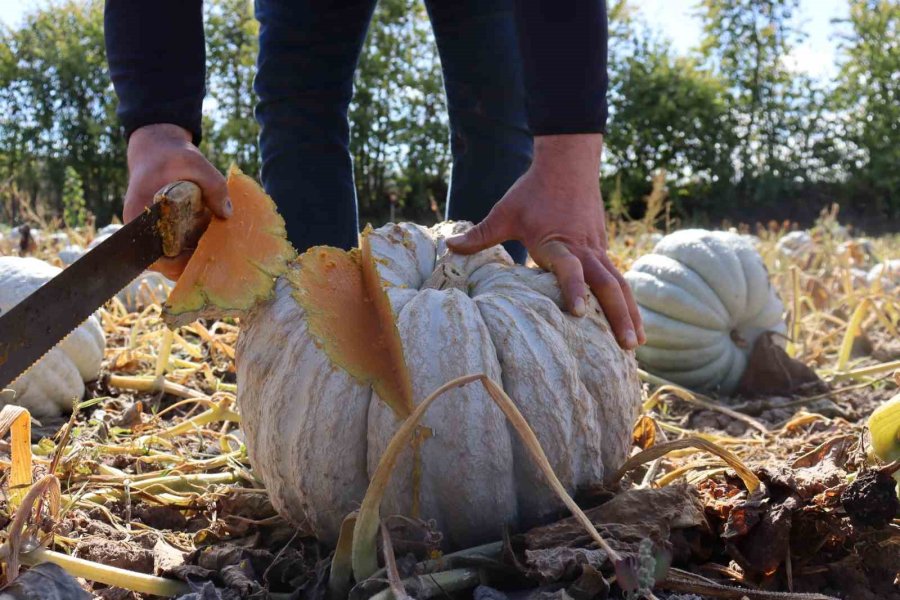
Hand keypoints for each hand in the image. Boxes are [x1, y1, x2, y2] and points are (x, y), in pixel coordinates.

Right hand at [124, 124, 231, 279]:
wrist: (158, 150)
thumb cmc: (172, 157)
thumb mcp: (195, 163)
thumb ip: (213, 185)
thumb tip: (227, 214)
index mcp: (139, 217)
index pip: (151, 256)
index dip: (173, 264)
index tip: (198, 259)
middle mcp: (141, 230)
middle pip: (162, 263)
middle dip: (187, 266)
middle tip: (213, 261)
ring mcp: (152, 232)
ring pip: (170, 260)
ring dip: (191, 260)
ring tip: (214, 253)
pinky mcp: (163, 231)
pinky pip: (175, 250)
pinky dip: (192, 251)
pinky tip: (211, 244)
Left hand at [446, 134, 644, 349]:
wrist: (567, 164)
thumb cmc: (533, 191)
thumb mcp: (504, 212)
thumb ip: (481, 235)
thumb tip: (449, 248)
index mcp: (558, 243)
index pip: (570, 268)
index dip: (573, 289)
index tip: (576, 313)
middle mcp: (583, 249)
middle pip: (608, 284)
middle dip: (619, 316)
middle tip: (628, 346)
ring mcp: (597, 249)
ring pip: (619, 284)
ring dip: (630, 313)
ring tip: (637, 345)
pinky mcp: (601, 249)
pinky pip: (618, 279)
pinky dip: (627, 301)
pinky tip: (633, 323)